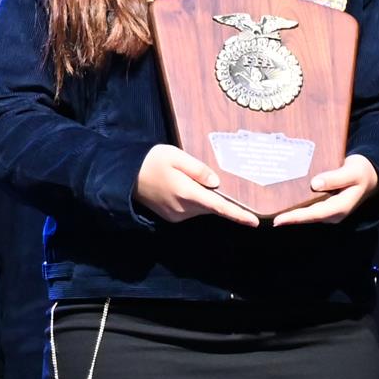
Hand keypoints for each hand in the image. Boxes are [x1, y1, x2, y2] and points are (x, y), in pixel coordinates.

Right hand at [134, 143, 259, 225]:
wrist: (124, 175)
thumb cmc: (151, 161)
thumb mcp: (176, 156)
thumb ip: (198, 169)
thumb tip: (216, 182)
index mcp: (187, 193)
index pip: (219, 206)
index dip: (238, 214)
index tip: (255, 222)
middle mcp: (183, 208)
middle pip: (211, 206)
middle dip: (216, 196)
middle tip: (203, 177)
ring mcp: (176, 215)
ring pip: (201, 208)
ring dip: (202, 197)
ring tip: (186, 178)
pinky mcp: (171, 217)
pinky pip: (191, 210)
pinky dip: (193, 201)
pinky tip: (181, 187)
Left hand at [268, 153, 378, 226]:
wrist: (368, 176)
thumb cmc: (360, 171)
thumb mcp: (353, 171)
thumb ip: (336, 177)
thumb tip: (315, 184)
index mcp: (341, 206)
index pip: (315, 214)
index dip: (296, 217)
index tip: (278, 220)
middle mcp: (334, 213)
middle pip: (307, 217)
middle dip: (288, 218)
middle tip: (266, 217)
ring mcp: (329, 212)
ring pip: (306, 214)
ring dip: (289, 214)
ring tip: (268, 211)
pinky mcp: (324, 207)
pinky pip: (307, 209)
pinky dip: (295, 208)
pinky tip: (280, 203)